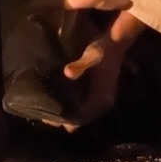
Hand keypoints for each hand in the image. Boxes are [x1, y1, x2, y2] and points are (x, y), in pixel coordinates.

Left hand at [51, 9, 146, 129]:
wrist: (117, 41)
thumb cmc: (104, 49)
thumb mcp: (91, 55)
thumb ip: (80, 65)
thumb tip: (68, 72)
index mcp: (100, 99)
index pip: (78, 120)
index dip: (62, 120)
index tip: (46, 116)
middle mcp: (101, 104)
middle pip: (78, 120)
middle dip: (61, 118)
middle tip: (43, 110)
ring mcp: (100, 99)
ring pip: (80, 114)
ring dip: (66, 112)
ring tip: (48, 104)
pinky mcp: (98, 93)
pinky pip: (82, 106)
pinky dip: (71, 105)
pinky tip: (59, 97)